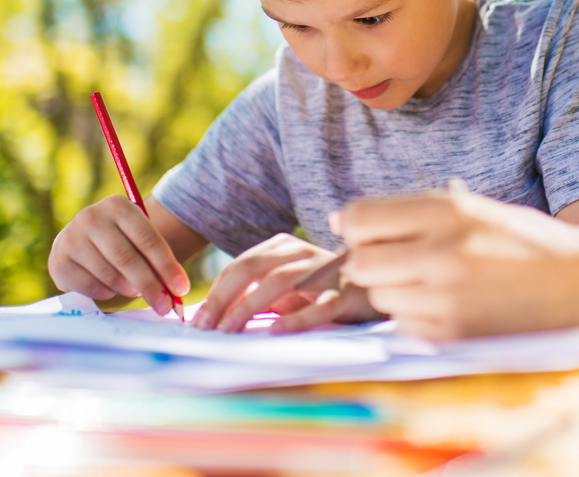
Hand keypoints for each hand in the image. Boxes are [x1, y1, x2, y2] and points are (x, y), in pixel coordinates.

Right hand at [48, 194, 189, 316]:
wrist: (83, 241)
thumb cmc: (121, 241)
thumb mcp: (139, 239)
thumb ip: (157, 260)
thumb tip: (177, 291)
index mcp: (118, 205)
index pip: (148, 239)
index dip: (167, 266)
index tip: (182, 289)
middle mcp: (91, 217)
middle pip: (127, 259)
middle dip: (150, 286)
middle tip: (166, 307)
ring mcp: (70, 238)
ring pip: (109, 275)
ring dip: (128, 289)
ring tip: (134, 290)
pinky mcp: (58, 261)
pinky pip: (91, 286)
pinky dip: (107, 292)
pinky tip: (110, 287)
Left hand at [192, 233, 379, 332]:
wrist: (382, 285)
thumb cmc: (327, 290)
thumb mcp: (291, 289)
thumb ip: (260, 295)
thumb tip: (217, 317)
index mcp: (284, 248)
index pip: (241, 265)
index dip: (214, 292)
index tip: (196, 320)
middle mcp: (302, 253)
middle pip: (252, 268)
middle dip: (222, 297)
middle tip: (203, 326)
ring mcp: (326, 271)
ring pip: (280, 282)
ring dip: (248, 306)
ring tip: (228, 329)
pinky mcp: (347, 293)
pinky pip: (319, 306)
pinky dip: (296, 319)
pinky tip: (276, 331)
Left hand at [338, 189, 578, 339]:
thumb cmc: (523, 242)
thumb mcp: (472, 208)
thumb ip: (411, 213)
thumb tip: (341, 222)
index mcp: (448, 211)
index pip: (358, 218)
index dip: (357, 226)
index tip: (372, 232)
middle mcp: (443, 252)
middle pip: (361, 263)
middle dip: (373, 262)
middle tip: (403, 260)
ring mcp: (447, 299)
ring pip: (381, 297)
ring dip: (395, 291)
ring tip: (435, 282)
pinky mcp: (454, 336)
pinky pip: (404, 326)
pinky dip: (416, 318)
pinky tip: (451, 306)